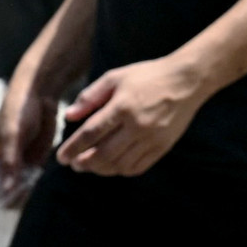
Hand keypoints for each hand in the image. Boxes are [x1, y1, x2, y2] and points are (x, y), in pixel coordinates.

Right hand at [0, 73, 58, 196]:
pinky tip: (32, 188)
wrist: (40, 95)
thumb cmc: (17, 110)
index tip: (0, 204)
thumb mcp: (11, 134)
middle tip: (16, 200)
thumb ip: (9, 161)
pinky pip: (32, 179)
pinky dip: (31, 186)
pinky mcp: (35, 160)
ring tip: (25, 194)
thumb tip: (6, 189)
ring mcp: (20, 162)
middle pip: (3, 189)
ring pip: (18, 187)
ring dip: (21, 194)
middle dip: (8, 197)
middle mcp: (3, 162)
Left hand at [54, 56, 208, 177]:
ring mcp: (152, 139)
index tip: (61, 157)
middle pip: (104, 154)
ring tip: (88, 166)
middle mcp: (137, 126)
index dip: (73, 148)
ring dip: (101, 169)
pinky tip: (111, 167)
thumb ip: (89, 97)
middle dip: (84, 163)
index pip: (91, 133)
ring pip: (120, 164)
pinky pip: (138, 166)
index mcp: (122, 107)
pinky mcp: (163, 146)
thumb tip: (68, 117)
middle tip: (72, 165)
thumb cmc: (146, 76)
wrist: (186, 82)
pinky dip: (121, 170)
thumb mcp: (114, 78)